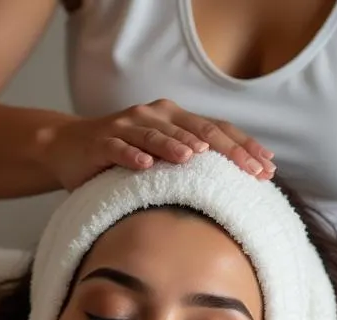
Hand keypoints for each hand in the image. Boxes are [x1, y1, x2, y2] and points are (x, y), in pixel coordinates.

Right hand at [43, 99, 275, 190]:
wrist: (69, 147)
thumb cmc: (123, 157)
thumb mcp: (161, 158)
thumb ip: (191, 165)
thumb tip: (235, 188)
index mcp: (176, 118)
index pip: (217, 130)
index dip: (244, 147)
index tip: (267, 168)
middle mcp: (155, 114)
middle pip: (197, 131)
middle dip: (225, 151)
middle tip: (248, 169)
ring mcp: (128, 125)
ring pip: (157, 134)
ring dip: (176, 145)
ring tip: (194, 158)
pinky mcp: (103, 140)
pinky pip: (120, 147)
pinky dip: (131, 154)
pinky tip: (144, 164)